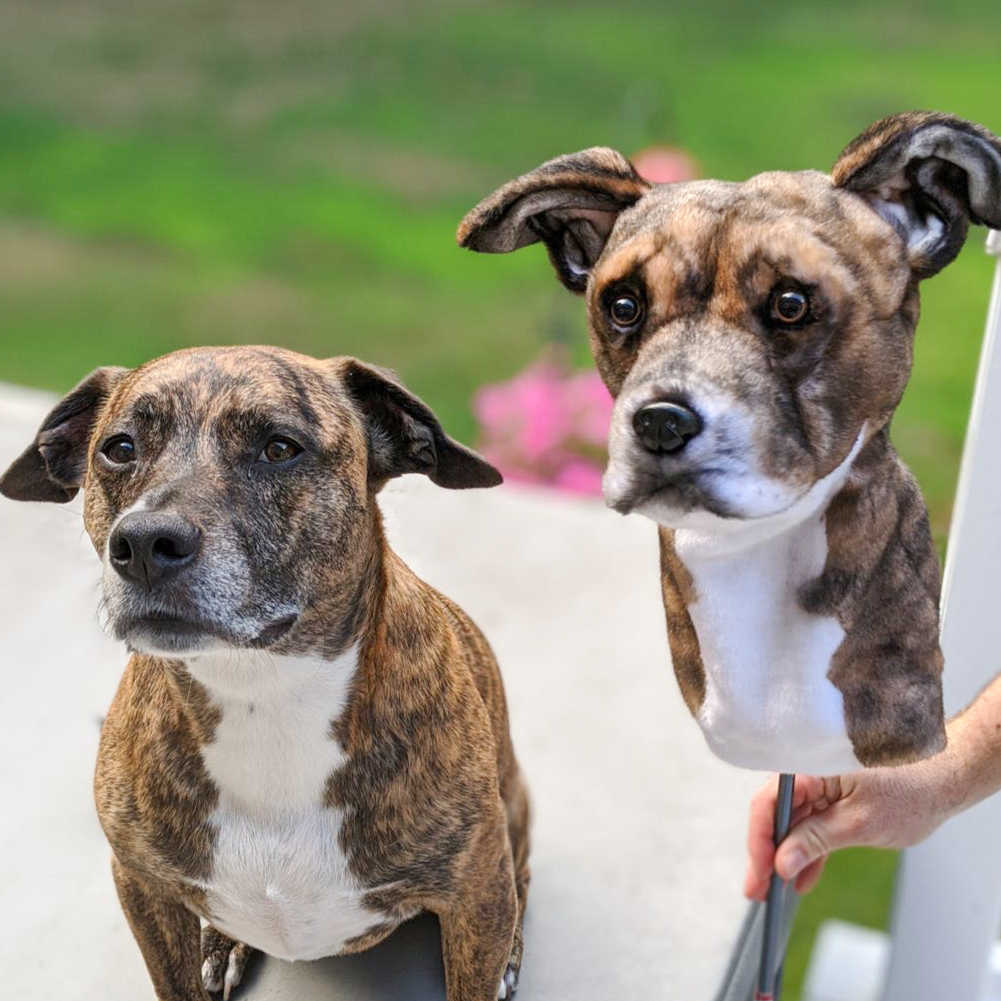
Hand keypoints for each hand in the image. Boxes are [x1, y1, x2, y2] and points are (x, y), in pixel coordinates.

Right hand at [743, 763, 959, 900]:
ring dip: (783, 857)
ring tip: (773, 890)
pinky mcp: (831, 801)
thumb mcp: (859, 823)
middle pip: (774, 814)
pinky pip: (810, 827)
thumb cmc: (908, 793)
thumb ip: (816, 841)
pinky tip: (800, 879)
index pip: (769, 802)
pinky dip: (807, 853)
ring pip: (790, 824)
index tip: (760, 873)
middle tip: (758, 890)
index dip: (760, 840)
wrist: (941, 784)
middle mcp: (808, 773)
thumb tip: (782, 863)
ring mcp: (819, 787)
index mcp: (810, 767)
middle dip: (766, 854)